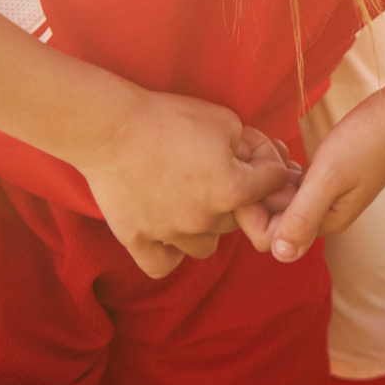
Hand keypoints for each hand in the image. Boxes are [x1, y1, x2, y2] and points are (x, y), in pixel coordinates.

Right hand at [70, 90, 295, 278]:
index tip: (250, 148)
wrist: (111, 127)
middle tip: (220, 170)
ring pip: (206, 247)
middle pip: (240, 218)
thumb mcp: (227, 120)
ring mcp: (169, 233)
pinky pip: (162, 266)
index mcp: (232, 189)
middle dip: (238, 195)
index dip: (267, 159)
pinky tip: (172, 234)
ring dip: (208, 228)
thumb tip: (258, 160)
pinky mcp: (137, 240)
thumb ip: (252, 146)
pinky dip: (171, 254)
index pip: (273, 181)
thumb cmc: (170, 118)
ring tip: (196, 203)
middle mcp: (205, 219)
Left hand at [261, 87, 384, 262]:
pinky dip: (281, 173)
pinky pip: (294, 186)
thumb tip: (280, 256)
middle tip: (258, 162)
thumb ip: (304, 215)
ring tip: (269, 154)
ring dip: (269, 183)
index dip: (254, 215)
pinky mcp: (329, 178)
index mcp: (328, 222)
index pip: (272, 239)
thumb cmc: (369, 139)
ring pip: (283, 201)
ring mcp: (328, 196)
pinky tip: (282, 152)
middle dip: (259, 197)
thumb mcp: (331, 176)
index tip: (251, 182)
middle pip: (275, 221)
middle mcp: (326, 215)